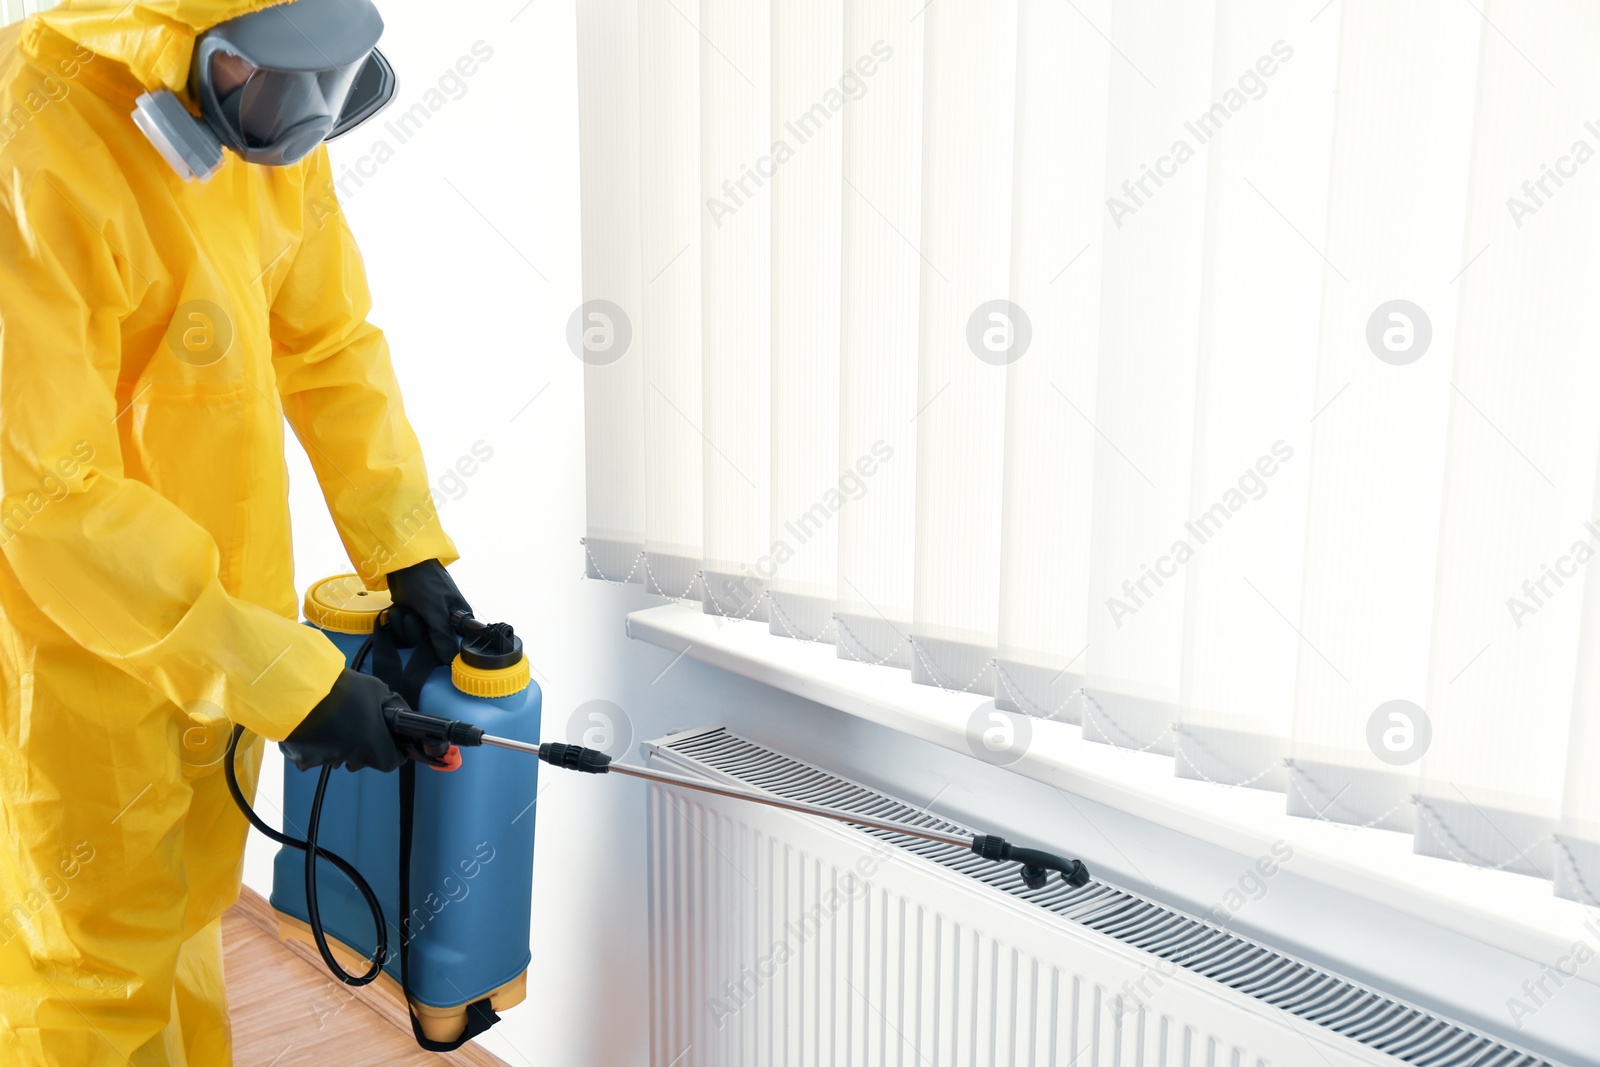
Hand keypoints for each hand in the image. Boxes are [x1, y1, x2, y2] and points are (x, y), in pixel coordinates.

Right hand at [281, 669, 405, 772]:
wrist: (298, 689)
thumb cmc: (340, 688)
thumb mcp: (376, 689)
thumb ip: (391, 705)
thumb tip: (400, 714)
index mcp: (372, 744)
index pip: (390, 763)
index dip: (393, 753)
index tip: (390, 744)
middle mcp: (350, 757)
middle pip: (363, 761)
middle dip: (364, 748)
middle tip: (357, 728)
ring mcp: (325, 760)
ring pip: (339, 759)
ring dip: (340, 748)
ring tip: (333, 725)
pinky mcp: (303, 760)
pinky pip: (315, 758)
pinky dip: (317, 747)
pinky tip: (315, 730)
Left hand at [385, 558, 472, 663]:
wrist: (400, 562)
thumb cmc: (424, 581)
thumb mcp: (435, 609)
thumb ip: (443, 636)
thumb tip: (450, 661)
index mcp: (459, 620)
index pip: (454, 647)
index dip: (440, 649)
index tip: (428, 641)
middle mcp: (444, 622)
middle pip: (429, 646)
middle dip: (415, 633)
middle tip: (413, 615)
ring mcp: (426, 620)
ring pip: (414, 638)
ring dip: (403, 625)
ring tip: (404, 607)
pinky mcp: (412, 616)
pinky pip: (403, 630)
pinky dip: (397, 620)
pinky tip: (398, 607)